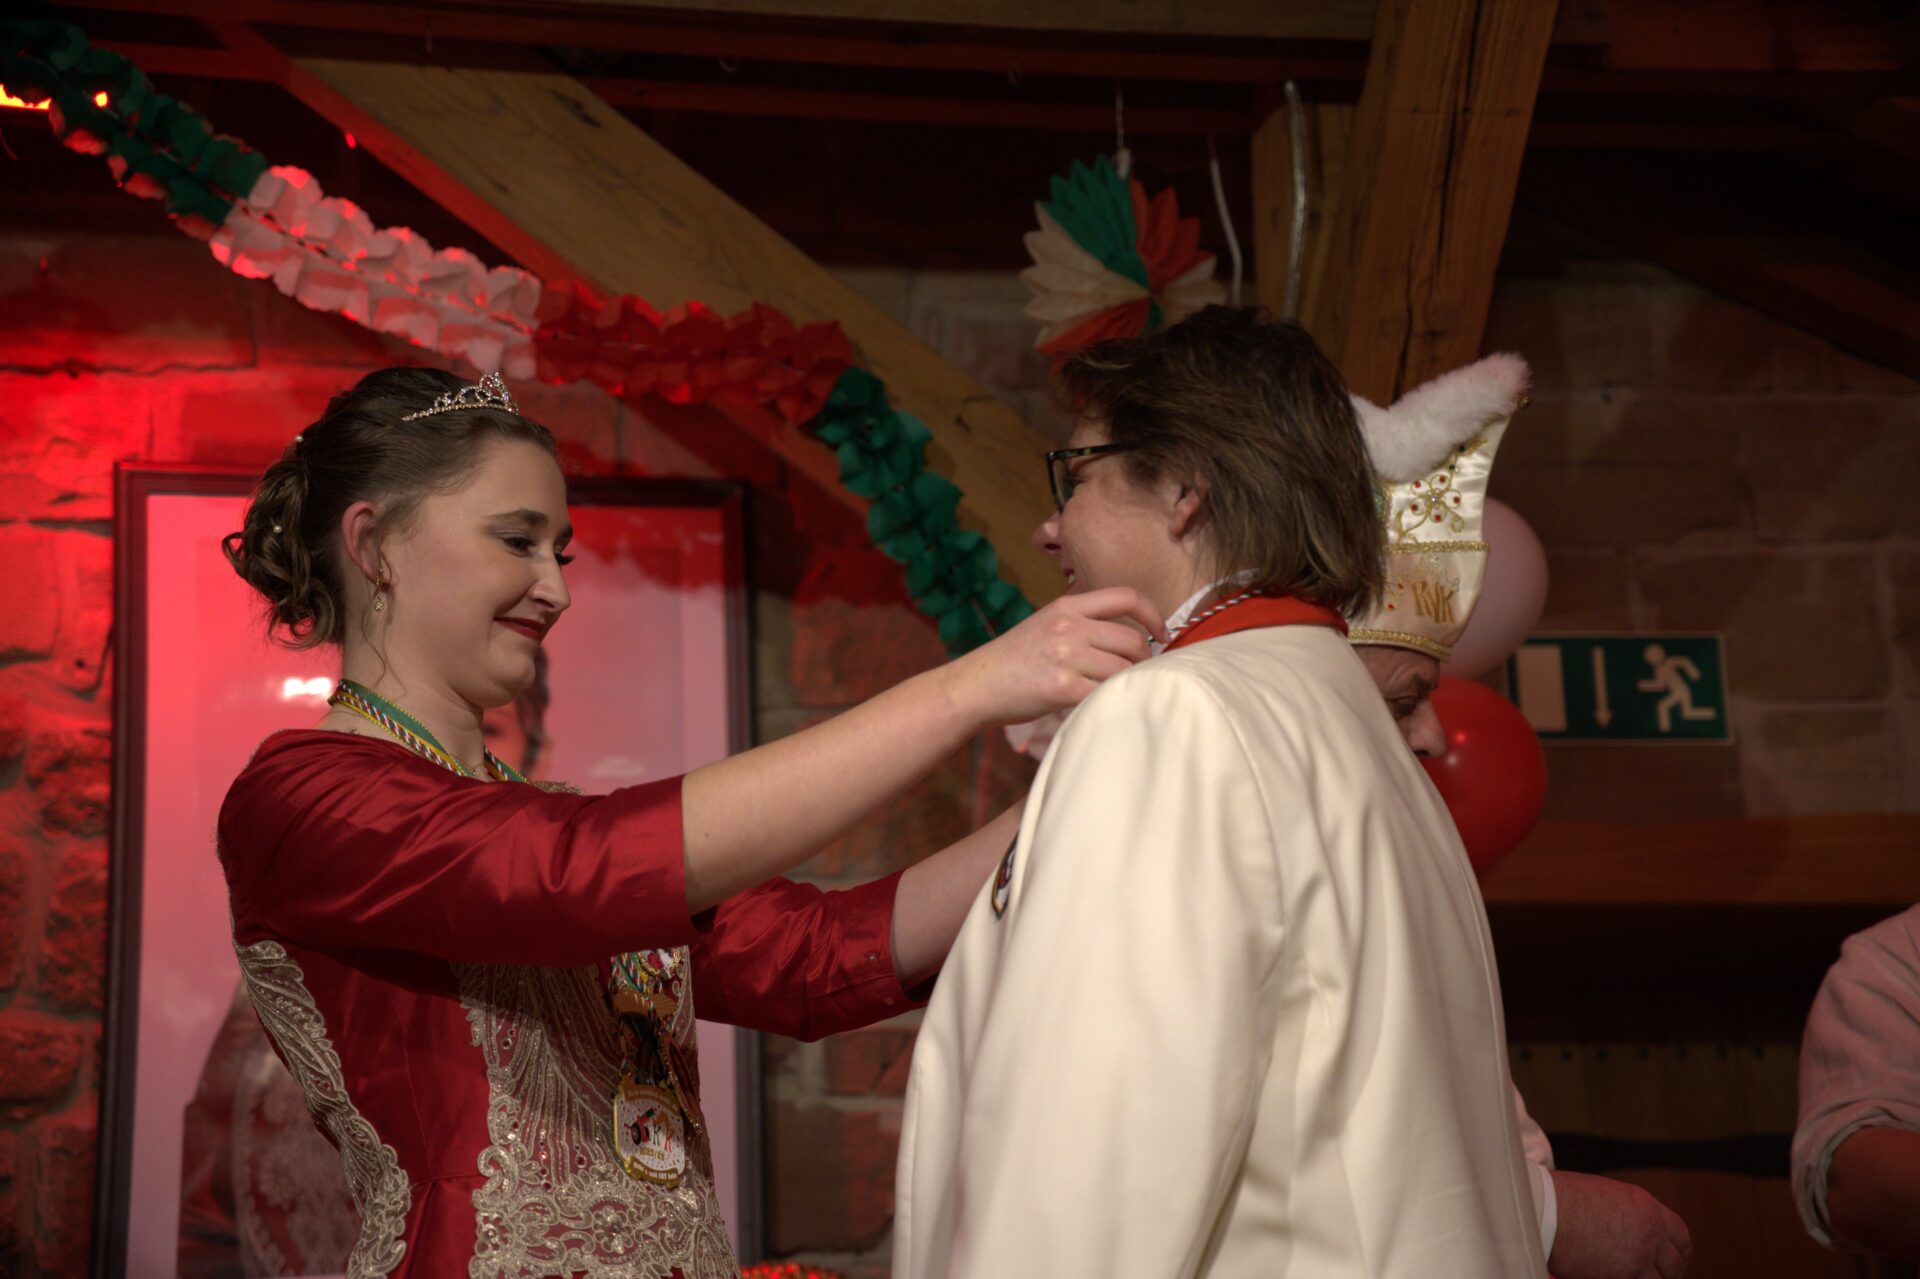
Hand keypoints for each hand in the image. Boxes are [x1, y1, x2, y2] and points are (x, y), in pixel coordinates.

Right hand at [947, 587, 1164, 726]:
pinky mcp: (1062, 687)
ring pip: (1123, 670)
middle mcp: (1069, 626)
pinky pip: (1105, 694)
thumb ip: (1081, 624)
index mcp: (1067, 606)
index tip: (1161, 634)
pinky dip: (1111, 701)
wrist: (976, 684)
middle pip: (1133, 640)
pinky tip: (1103, 705)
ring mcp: (1066, 656)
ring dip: (1129, 683)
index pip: (1126, 597)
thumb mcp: (1045, 625)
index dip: (1153, 615)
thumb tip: (1128, 639)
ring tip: (1118, 691)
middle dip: (1145, 660)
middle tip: (1139, 674)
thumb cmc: (1013, 660)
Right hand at [1548, 1170, 1691, 1278]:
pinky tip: (1611, 1274)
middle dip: (1669, 1273)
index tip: (1672, 1260)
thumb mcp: (1606, 1196)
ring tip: (1634, 1275)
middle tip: (1657, 1276)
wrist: (1547, 1210)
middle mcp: (1649, 1233)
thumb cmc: (1564, 1198)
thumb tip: (1626, 1231)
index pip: (1681, 1236)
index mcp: (1647, 1208)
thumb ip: (1626, 1214)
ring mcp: (1638, 1257)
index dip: (1679, 1252)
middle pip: (1675, 1263)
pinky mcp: (1622, 1276)